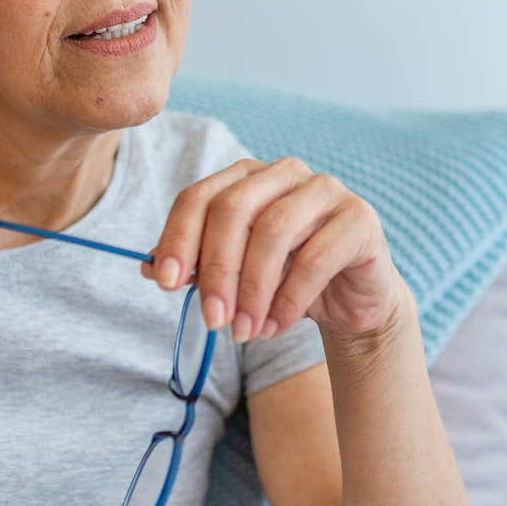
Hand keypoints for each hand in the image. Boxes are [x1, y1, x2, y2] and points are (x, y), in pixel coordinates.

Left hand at [139, 155, 405, 342]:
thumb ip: (197, 267)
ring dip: (253, 290)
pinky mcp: (359, 218)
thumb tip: (147, 268)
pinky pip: (316, 256)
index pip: (200, 196)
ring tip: (243, 332)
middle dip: (217, 269)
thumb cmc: (286, 281)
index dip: (178, 238)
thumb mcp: (235, 276)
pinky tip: (274, 327)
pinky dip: (289, 299)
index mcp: (248, 177)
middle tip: (212, 320)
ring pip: (274, 231)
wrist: (351, 301)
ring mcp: (326, 190)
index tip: (165, 283)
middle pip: (234, 209)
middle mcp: (285, 173)